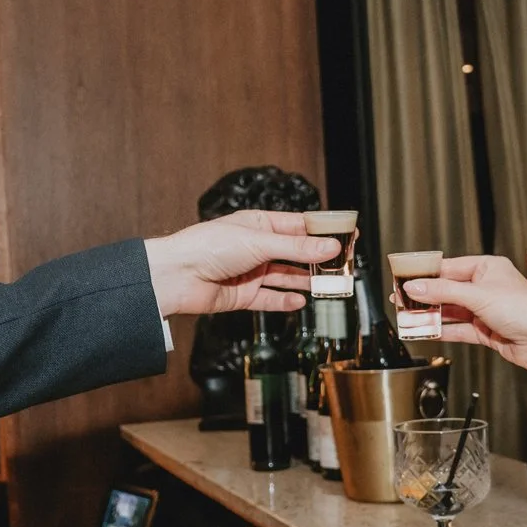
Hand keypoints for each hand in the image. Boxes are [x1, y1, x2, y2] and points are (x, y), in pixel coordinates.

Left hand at [143, 211, 338, 316]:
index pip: (299, 226)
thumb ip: (297, 248)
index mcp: (260, 224)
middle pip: (296, 254)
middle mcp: (257, 247)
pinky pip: (270, 299)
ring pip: (287, 277)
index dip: (324, 231)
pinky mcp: (243, 296)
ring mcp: (251, 272)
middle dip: (320, 260)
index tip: (349, 235)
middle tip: (345, 266)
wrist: (177, 276)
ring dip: (307, 282)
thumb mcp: (260, 242)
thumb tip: (330, 247)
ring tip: (330, 286)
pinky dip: (285, 301)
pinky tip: (301, 301)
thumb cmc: (208, 247)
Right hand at [398, 254, 526, 380]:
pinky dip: (441, 330)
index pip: (448, 267)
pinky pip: (457, 329)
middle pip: (446, 290)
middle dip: (424, 297)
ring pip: (450, 311)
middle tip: (400, 300)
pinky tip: (425, 331)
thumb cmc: (524, 309)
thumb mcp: (477, 295)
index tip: (403, 279)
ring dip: (430, 315)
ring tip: (408, 317)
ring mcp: (485, 310)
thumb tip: (414, 287)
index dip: (425, 274)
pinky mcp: (485, 331)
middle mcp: (486, 287)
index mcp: (487, 268)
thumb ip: (442, 292)